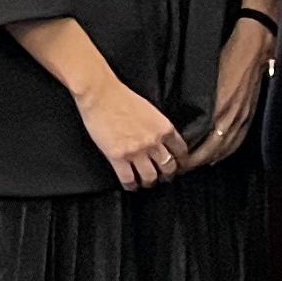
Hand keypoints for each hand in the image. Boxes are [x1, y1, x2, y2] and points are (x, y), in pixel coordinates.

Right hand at [77, 74, 188, 190]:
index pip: (181, 151)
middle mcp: (154, 142)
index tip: (177, 165)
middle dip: (167, 175)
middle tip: (163, 177)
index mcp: (164, 128)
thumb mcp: (149, 109)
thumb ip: (156, 126)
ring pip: (150, 177)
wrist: (101, 95)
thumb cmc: (121, 97)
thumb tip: (158, 138)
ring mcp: (136, 151)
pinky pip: (128, 179)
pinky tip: (131, 186)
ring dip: (149, 182)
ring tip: (146, 182)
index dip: (180, 161)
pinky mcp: (118, 157)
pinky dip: (131, 185)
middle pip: (168, 167)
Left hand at [186, 16, 273, 171]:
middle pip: (211, 151)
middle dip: (194, 163)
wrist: (254, 47)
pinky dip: (225, 152)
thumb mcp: (205, 79)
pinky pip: (237, 141)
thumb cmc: (227, 56)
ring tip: (194, 166)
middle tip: (178, 168)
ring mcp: (242, 117)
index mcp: (218, 109)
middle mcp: (231, 118)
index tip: (174, 160)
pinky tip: (217, 156)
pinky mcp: (248, 115)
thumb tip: (180, 118)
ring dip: (209, 160)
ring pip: (224, 149)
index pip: (201, 143)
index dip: (187, 156)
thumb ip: (196, 100)